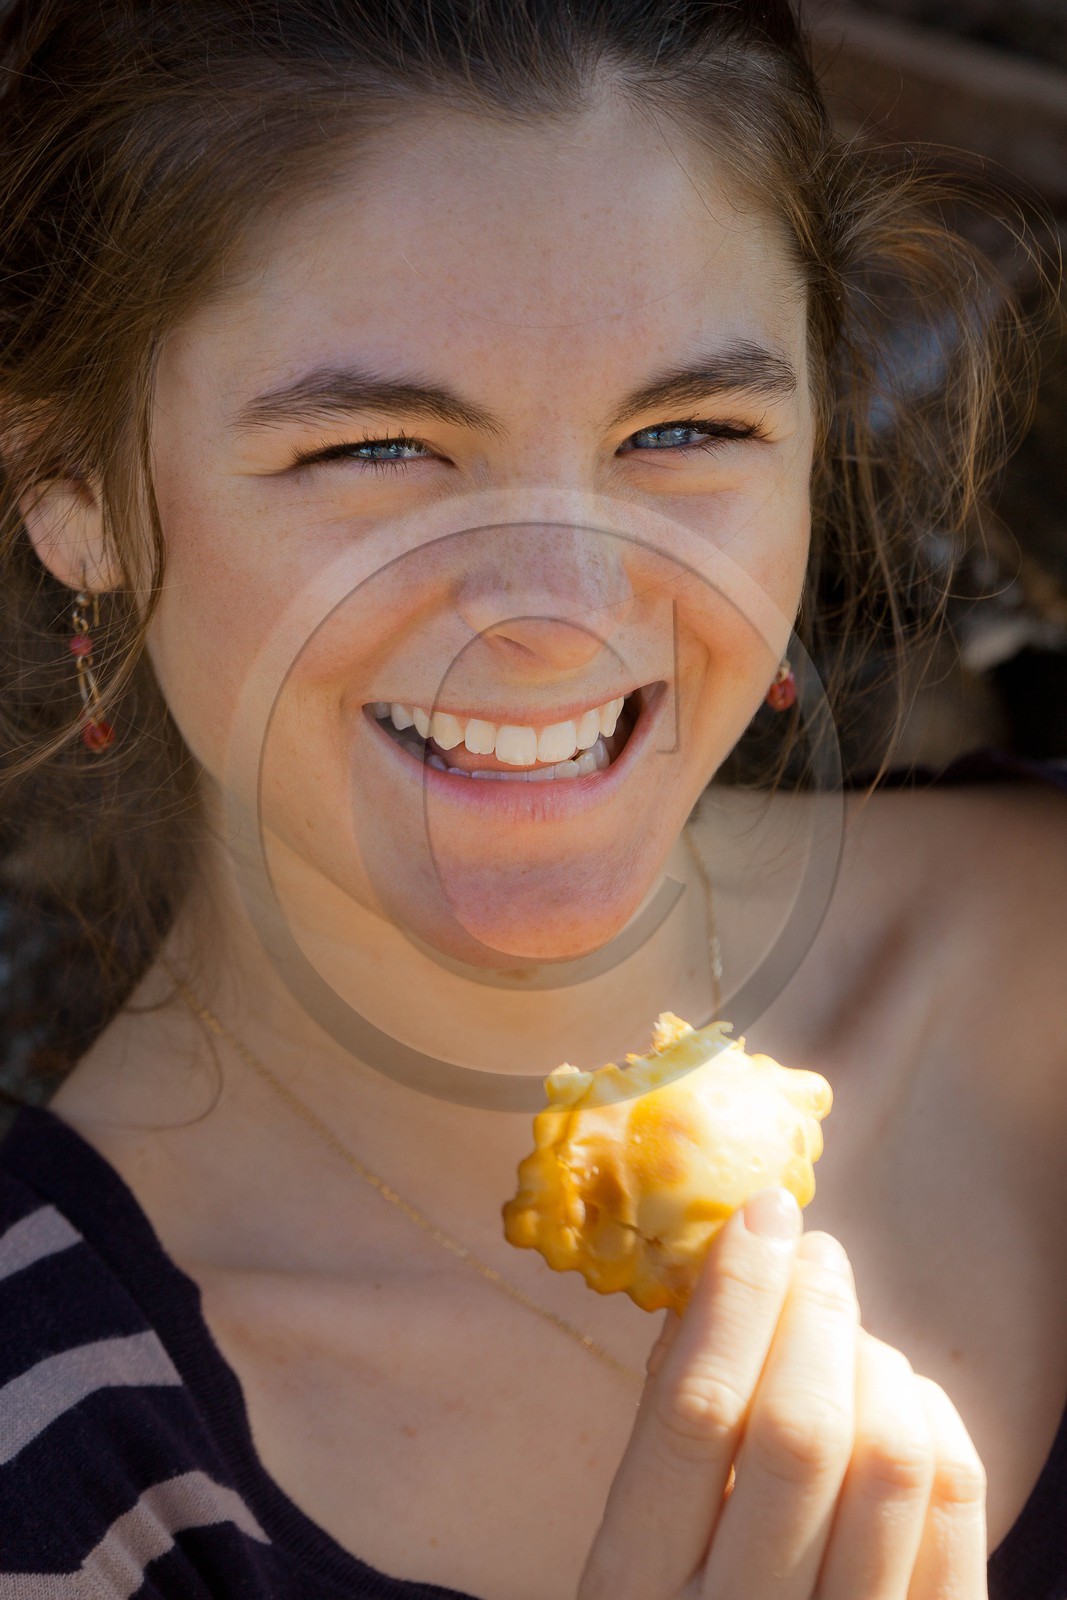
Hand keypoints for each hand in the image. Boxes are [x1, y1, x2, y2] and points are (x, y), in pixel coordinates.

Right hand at [578, 1191, 987, 1599]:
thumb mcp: (631, 1556)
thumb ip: (663, 1439)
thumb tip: (713, 1293)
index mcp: (636, 1593)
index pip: (696, 1416)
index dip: (734, 1300)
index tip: (759, 1215)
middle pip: (804, 1430)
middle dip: (814, 1311)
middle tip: (814, 1252)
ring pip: (892, 1460)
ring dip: (873, 1361)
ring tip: (846, 1334)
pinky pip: (959, 1511)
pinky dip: (932, 1421)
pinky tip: (897, 1395)